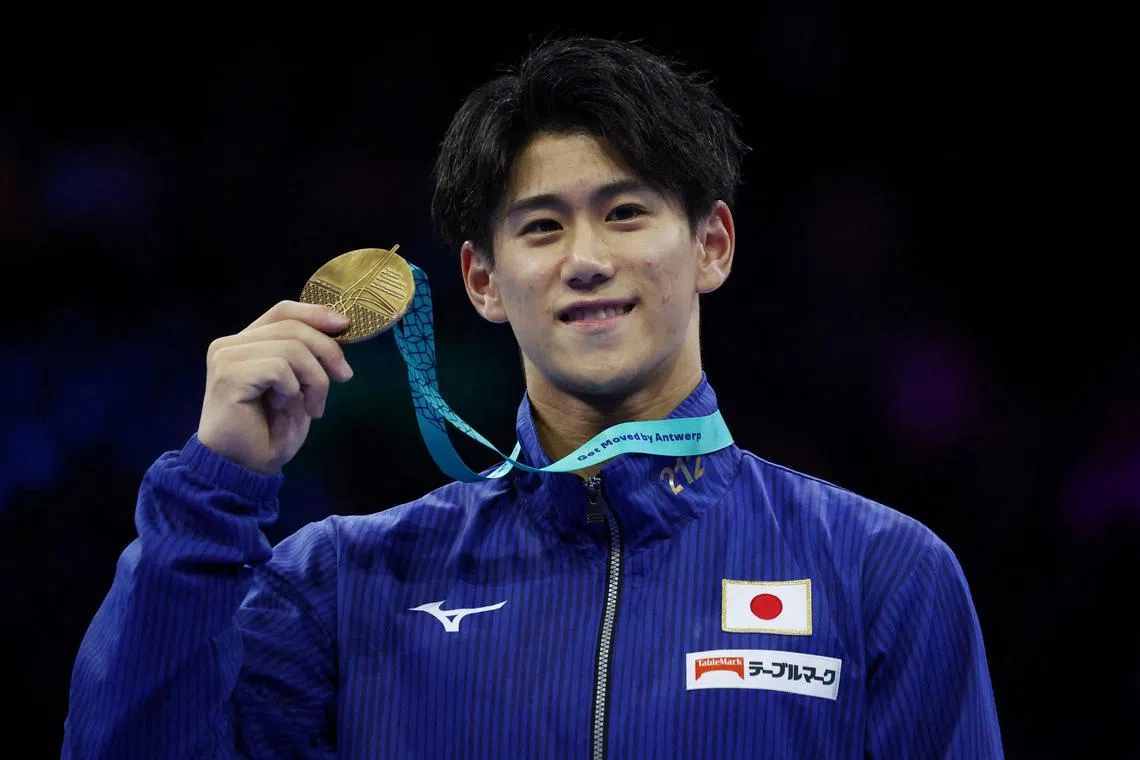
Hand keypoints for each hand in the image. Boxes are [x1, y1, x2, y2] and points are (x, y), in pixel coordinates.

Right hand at [196, 301, 354, 472]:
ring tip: (312, 407)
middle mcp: (231, 344)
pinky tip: (284, 409)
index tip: (345, 325)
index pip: (283, 311)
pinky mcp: (228, 373)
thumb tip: (338, 322)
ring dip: (315, 380)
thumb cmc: (271, 431)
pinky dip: (293, 391)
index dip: (316, 313)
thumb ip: (308, 354)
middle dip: (328, 351)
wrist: (245, 468)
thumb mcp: (301, 385)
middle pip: (293, 327)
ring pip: (292, 348)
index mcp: (247, 343)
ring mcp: (226, 357)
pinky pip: (279, 369)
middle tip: (344, 377)